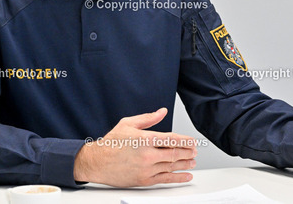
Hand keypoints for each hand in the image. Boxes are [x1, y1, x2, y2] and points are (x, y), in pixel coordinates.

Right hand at [74, 108, 197, 186]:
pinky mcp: (144, 180)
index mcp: (144, 139)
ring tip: (193, 161)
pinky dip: (178, 178)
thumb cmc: (111, 143)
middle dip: (188, 152)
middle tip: (195, 151)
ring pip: (172, 166)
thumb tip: (162, 112)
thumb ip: (148, 118)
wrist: (97, 162)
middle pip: (175, 153)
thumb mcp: (128, 124)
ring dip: (185, 164)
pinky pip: (166, 179)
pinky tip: (186, 176)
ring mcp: (146, 169)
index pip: (172, 139)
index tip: (193, 141)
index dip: (186, 140)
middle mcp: (147, 155)